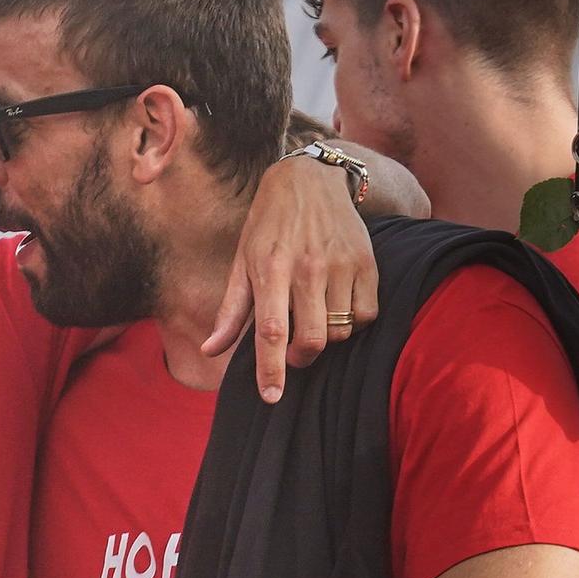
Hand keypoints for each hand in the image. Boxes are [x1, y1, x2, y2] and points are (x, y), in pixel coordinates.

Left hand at [204, 155, 379, 401]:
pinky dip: (352, 323)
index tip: (271, 397)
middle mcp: (307, 268)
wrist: (310, 180)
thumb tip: (211, 350)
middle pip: (312, 340)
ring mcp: (341, 265)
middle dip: (301, 359)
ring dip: (325, 338)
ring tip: (313, 319)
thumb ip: (230, 310)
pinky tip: (337, 307)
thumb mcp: (242, 261)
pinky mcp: (367, 263)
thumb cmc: (269, 226)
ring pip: (340, 332)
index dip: (271, 370)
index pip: (271, 331)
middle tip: (292, 352)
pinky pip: (366, 316)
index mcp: (270, 269)